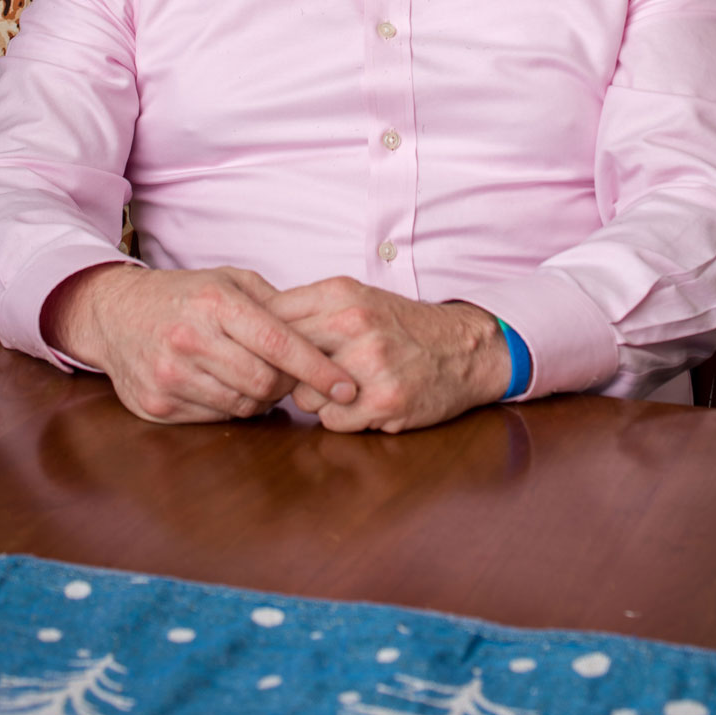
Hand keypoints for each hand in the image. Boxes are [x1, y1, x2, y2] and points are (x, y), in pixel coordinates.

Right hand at [40, 263, 357, 424]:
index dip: (318, 368)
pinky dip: (230, 407)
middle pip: (264, 382)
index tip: (347, 385)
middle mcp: (190, 338)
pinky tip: (224, 385)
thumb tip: (322, 331)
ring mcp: (170, 375)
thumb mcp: (229, 280)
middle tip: (291, 376)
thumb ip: (275, 303)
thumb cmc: (185, 294)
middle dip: (288, 385)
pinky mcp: (156, 405)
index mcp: (216, 302)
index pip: (279, 343)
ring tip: (255, 376)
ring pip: (242, 405)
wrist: (116, 314)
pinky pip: (214, 417)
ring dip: (260, 398)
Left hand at [267, 277, 511, 433]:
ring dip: (315, 399)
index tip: (259, 354)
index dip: (260, 342)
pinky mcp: (384, 401)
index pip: (271, 319)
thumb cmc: (402, 326)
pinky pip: (332, 421)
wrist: (464, 348)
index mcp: (341, 293)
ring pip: (304, 396)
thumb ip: (308, 309)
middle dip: (285, 374)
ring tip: (343, 388)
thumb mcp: (357, 298)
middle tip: (300, 378)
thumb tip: (252, 329)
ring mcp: (370, 364)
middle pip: (282, 360)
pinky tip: (362, 404)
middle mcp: (353, 323)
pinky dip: (341, 418)